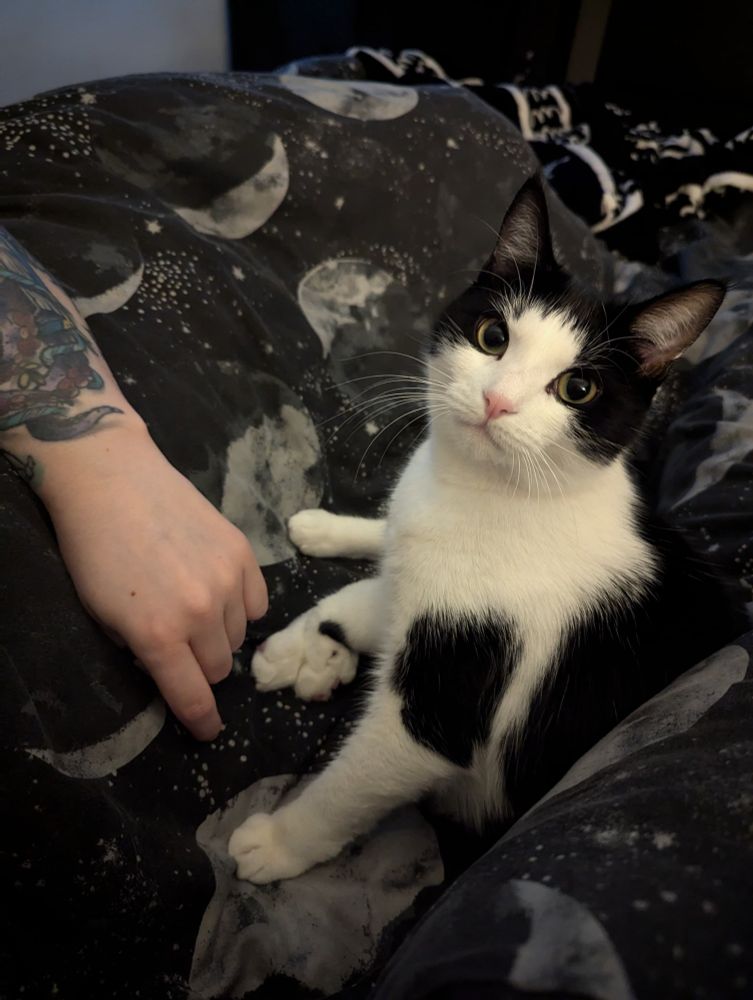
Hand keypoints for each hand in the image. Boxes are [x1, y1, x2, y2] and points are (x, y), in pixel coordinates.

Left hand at [41, 421, 267, 739]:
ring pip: (239, 636)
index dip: (202, 721)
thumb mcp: (101, 614)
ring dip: (221, 636)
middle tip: (184, 648)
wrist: (113, 480)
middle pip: (220, 667)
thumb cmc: (94, 550)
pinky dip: (241, 608)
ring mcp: (226, 580)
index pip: (193, 696)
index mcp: (158, 634)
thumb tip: (169, 668)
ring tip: (197, 611)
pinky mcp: (243, 552)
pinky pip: (257, 603)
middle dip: (203, 668)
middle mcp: (200, 613)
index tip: (209, 731)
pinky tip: (221, 594)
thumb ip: (141, 649)